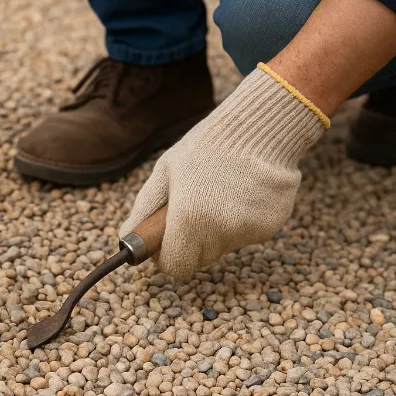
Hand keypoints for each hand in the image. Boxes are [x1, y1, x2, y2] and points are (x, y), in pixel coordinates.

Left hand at [119, 65, 326, 277]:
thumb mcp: (164, 172)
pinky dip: (241, 222)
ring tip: (221, 193)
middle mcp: (220, 231)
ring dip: (216, 231)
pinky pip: (246, 235)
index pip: (175, 267)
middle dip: (191, 243)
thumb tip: (125, 240)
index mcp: (189, 219)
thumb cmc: (205, 147)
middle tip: (194, 207)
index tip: (168, 240)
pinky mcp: (270, 227)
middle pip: (199, 260)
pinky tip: (242, 193)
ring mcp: (248, 231)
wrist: (259, 128)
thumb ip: (144, 211)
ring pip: (223, 248)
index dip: (168, 256)